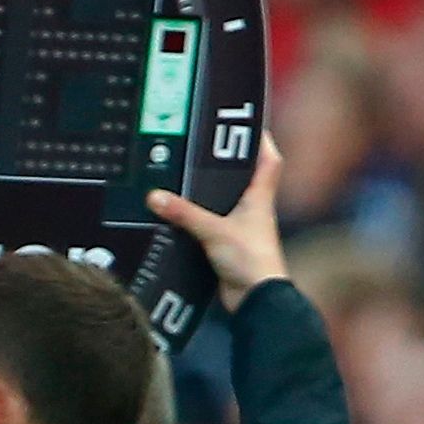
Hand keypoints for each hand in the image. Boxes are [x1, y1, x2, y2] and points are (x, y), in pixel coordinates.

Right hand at [148, 135, 286, 313]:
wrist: (257, 300)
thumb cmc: (250, 260)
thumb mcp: (213, 231)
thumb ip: (184, 214)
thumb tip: (155, 197)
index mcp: (259, 198)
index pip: (268, 160)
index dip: (261, 139)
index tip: (247, 123)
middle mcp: (253, 209)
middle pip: (245, 177)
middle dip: (229, 162)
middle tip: (205, 145)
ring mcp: (241, 228)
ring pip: (227, 201)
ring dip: (211, 191)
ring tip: (186, 175)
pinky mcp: (227, 246)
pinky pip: (211, 224)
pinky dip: (198, 217)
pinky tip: (180, 214)